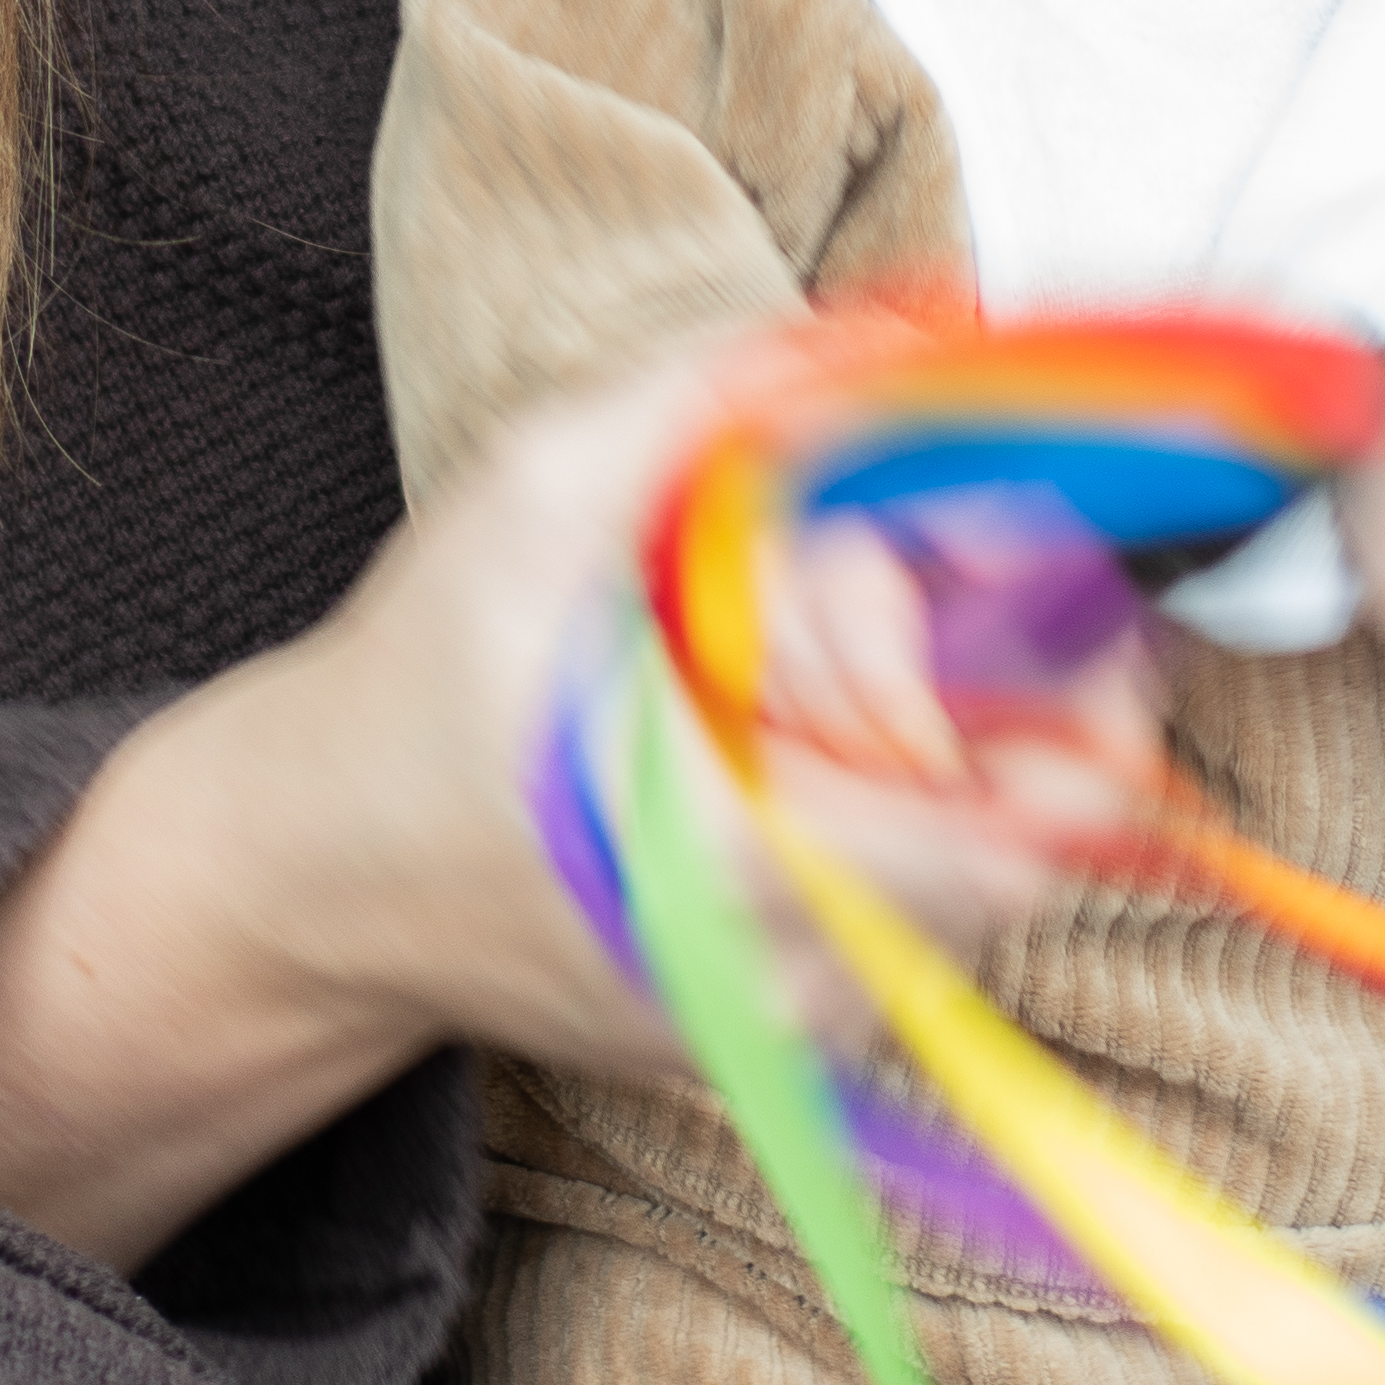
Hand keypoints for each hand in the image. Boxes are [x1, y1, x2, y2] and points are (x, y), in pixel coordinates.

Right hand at [0, 336, 1158, 1272]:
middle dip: (1010, 693)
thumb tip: (898, 341)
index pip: (1015, 832)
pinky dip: (915, 818)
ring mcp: (789, 1034)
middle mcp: (780, 984)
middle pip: (1025, 844)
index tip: (1049, 575)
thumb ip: (714, 403)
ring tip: (844, 660)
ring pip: (989, 887)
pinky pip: (924, 927)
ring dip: (966, 755)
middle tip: (943, 578)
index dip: (1073, 694)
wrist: (312, 875)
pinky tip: (812, 739)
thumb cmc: (417, 691)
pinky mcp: (786, 1042)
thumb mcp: (534, 498)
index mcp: (726, 862)